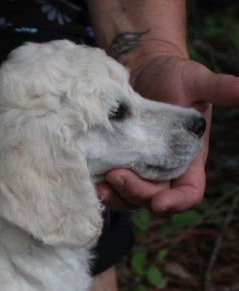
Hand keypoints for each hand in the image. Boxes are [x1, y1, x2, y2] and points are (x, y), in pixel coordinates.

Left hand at [96, 54, 238, 213]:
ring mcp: (138, 171)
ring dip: (114, 197)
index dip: (177, 203)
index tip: (158, 203)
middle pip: (152, 198)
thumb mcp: (196, 80)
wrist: (140, 69)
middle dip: (135, 192)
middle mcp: (163, 171)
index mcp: (188, 160)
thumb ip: (219, 88)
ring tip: (99, 185)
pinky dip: (100, 189)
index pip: (188, 193)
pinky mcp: (115, 164)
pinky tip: (88, 181)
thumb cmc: (172, 75)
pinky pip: (109, 188)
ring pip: (128, 199)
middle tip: (116, 175)